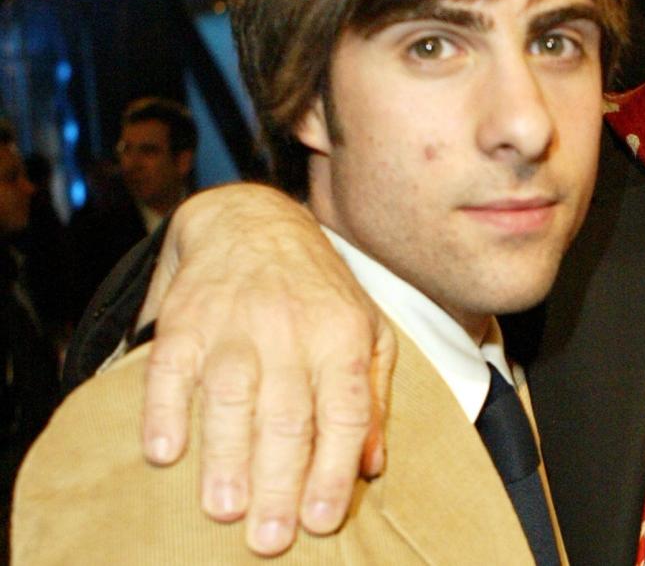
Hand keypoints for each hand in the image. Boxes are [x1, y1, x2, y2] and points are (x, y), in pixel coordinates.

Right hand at [139, 183, 395, 555]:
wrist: (252, 219)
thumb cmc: (317, 288)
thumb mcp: (366, 328)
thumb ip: (372, 396)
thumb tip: (372, 466)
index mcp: (340, 336)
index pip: (342, 410)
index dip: (332, 467)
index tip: (322, 519)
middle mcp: (290, 330)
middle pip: (286, 414)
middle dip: (279, 481)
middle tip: (270, 538)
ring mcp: (234, 324)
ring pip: (231, 396)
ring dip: (226, 455)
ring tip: (224, 508)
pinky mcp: (185, 319)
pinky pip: (171, 368)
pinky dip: (165, 409)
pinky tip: (164, 451)